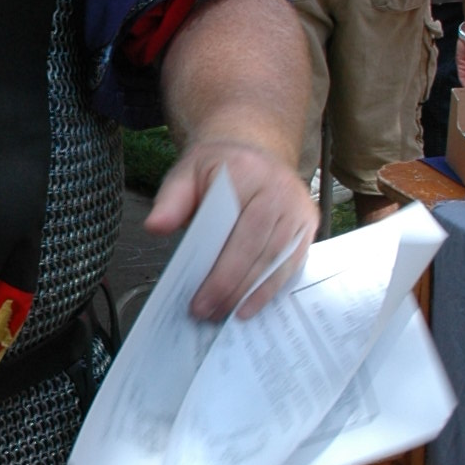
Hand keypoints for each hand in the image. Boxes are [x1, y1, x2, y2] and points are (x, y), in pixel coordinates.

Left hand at [145, 133, 315, 323]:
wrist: (252, 149)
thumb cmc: (218, 167)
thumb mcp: (186, 173)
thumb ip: (171, 200)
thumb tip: (156, 226)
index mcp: (251, 174)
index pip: (240, 230)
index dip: (221, 271)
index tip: (199, 299)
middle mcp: (282, 191)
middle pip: (261, 250)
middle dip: (233, 288)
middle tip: (208, 312)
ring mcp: (300, 208)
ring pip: (279, 261)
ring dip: (253, 293)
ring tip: (227, 314)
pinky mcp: (308, 224)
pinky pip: (292, 263)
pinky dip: (271, 288)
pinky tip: (251, 305)